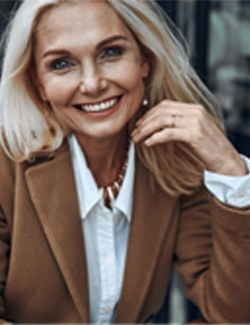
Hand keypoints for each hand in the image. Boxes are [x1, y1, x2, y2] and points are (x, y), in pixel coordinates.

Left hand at [132, 100, 246, 175]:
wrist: (225, 160)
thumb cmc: (208, 148)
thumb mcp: (193, 131)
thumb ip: (178, 125)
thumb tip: (157, 127)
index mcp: (193, 108)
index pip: (165, 105)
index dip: (149, 113)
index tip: (139, 124)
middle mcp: (194, 111)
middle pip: (161, 111)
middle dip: (144, 122)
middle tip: (134, 133)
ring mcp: (195, 122)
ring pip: (162, 121)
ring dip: (146, 130)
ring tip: (137, 139)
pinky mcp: (194, 134)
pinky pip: (168, 133)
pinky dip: (155, 138)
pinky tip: (148, 144)